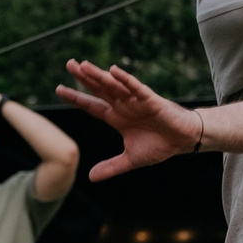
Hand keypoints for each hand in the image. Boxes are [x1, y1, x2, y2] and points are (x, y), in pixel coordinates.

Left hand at [56, 60, 202, 179]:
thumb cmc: (159, 146)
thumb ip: (111, 167)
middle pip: (99, 89)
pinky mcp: (151, 100)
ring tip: (84, 66)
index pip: (92, 105)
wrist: (183, 141)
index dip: (76, 97)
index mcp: (116, 117)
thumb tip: (91, 177)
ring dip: (99, 76)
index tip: (59, 89)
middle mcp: (123, 106)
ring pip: (113, 86)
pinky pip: (136, 88)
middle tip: (69, 64)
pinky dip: (125, 80)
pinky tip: (113, 71)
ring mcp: (135, 101)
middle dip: (84, 78)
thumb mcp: (130, 160)